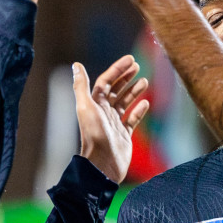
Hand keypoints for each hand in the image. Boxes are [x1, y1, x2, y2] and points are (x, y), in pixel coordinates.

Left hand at [76, 55, 150, 183]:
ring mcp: (115, 123)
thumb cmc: (94, 135)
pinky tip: (145, 103)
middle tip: (137, 66)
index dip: (118, 69)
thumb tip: (76, 65)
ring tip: (144, 81)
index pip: (106, 81)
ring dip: (134, 91)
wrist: (103, 163)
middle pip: (116, 90)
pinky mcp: (124, 135)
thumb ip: (81, 85)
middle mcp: (104, 112)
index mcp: (95, 104)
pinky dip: (139, 111)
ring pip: (125, 103)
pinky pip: (132, 119)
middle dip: (126, 77)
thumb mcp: (86, 106)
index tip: (131, 59)